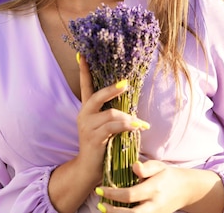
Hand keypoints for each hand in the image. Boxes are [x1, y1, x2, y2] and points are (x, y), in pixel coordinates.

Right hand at [75, 53, 149, 183]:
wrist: (89, 170)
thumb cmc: (101, 146)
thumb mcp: (105, 126)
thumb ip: (113, 114)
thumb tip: (130, 101)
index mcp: (86, 110)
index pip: (84, 86)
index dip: (84, 70)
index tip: (82, 54)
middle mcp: (84, 115)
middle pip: (97, 96)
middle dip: (112, 89)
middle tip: (125, 84)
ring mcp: (87, 127)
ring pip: (111, 113)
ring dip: (129, 118)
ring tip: (140, 124)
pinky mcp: (93, 138)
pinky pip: (114, 127)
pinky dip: (128, 126)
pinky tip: (137, 128)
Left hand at [95, 161, 223, 212]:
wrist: (185, 189)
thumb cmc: (167, 175)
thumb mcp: (159, 166)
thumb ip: (147, 167)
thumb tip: (134, 167)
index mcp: (154, 189)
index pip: (130, 195)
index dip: (112, 194)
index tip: (100, 189)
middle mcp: (155, 205)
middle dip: (113, 212)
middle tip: (100, 205)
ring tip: (104, 209)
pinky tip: (115, 212)